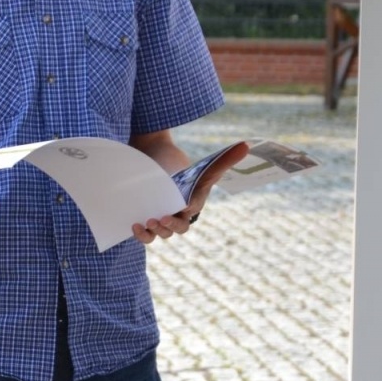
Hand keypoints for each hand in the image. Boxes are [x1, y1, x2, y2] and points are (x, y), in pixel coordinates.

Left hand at [132, 141, 249, 243]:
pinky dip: (141, 234)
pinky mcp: (146, 220)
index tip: (182, 207)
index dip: (187, 211)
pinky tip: (134, 225)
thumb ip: (224, 160)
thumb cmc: (184, 168)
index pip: (193, 211)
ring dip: (156, 231)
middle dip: (171, 226)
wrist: (157, 162)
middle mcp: (179, 216)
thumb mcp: (204, 165)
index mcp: (194, 204)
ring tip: (148, 221)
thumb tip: (247, 145)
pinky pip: (146, 235)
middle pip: (179, 228)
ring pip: (161, 234)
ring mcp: (162, 220)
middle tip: (162, 217)